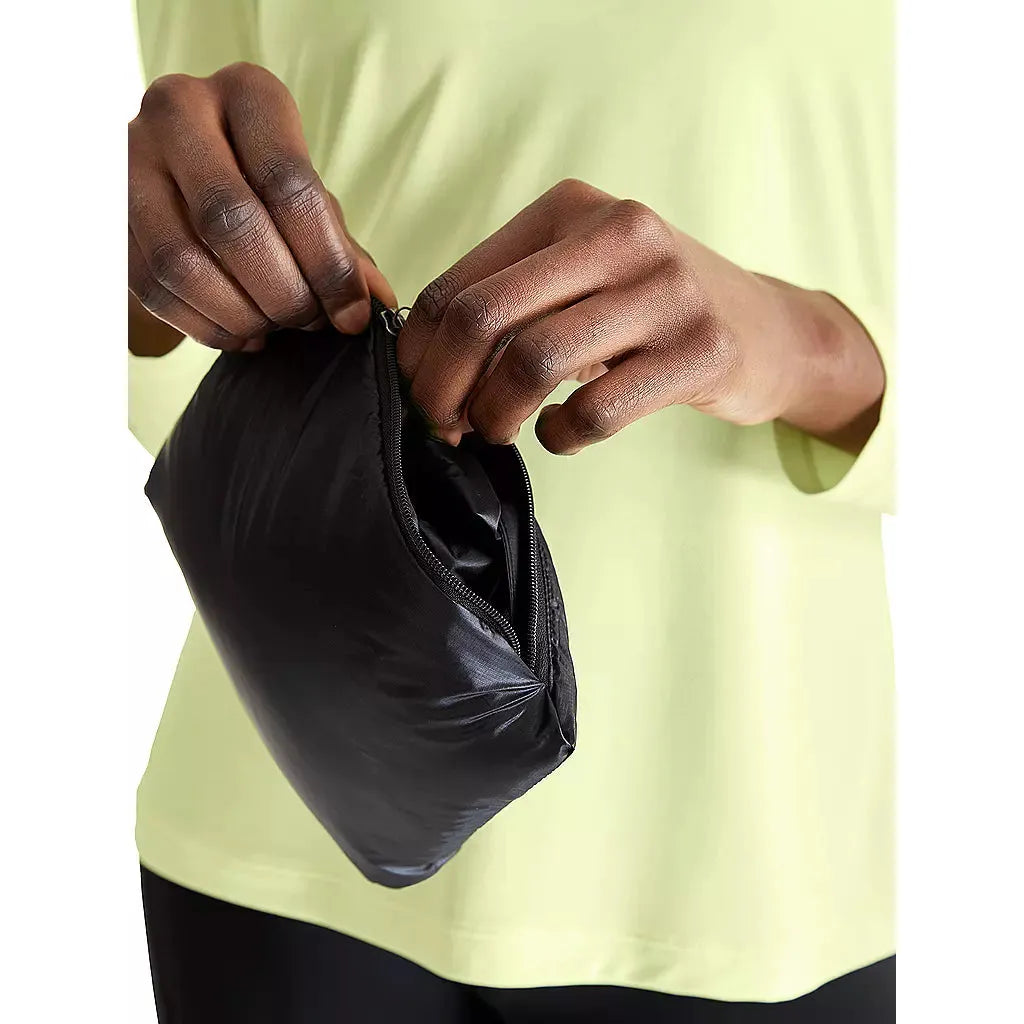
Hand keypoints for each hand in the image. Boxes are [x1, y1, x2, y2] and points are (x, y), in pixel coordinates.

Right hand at [128, 62, 395, 351]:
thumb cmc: (266, 186)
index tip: (351, 314)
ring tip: (275, 328)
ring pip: (184, 263)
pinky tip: (243, 333)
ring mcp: (131, 160)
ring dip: (242, 315)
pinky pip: (155, 289)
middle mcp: (179, 111)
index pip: (289, 184)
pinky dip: (208, 327)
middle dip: (283, 293)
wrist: (187, 174)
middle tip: (309, 321)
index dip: (327, 263)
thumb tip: (375, 301)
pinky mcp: (109, 214)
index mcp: (248, 95)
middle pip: (231, 223)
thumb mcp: (310, 200)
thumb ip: (342, 247)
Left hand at [398, 179, 883, 453]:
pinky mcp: (700, 350)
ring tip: (495, 432)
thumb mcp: (585, 276)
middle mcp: (620, 233)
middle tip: (443, 426)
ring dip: (495, 415)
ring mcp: (666, 290)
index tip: (417, 393)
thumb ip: (512, 300)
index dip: (421, 352)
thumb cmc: (652, 309)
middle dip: (443, 388)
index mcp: (573, 207)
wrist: (768, 328)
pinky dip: (561, 435)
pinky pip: (596, 410)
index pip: (461, 284)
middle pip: (486, 318)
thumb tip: (424, 362)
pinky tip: (561, 434)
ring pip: (534, 362)